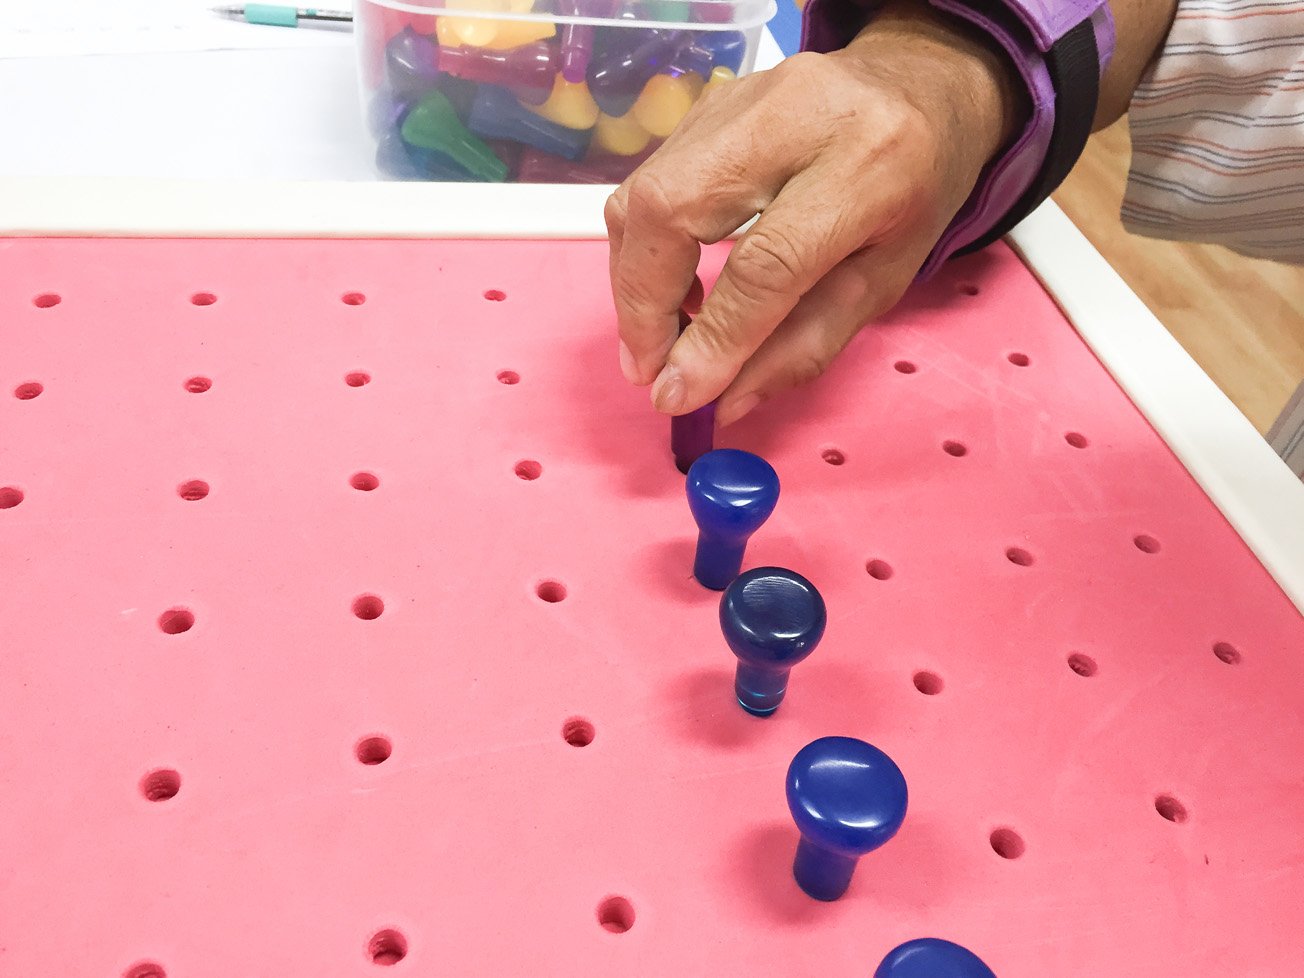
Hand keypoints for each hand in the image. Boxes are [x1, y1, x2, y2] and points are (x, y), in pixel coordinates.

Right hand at [605, 0, 1023, 425]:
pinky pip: (650, 180)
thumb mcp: (884, 281)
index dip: (715, 339)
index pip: (767, 263)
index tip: (677, 395)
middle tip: (648, 369)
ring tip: (659, 337)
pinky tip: (672, 286)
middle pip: (673, 209)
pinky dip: (646, 247)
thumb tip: (723, 401)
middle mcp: (795, 115)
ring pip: (644, 193)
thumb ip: (806, 344)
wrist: (920, 88)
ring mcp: (740, 98)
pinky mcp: (707, 102)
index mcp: (867, 164)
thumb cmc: (913, 195)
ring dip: (635, 279)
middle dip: (643, 302)